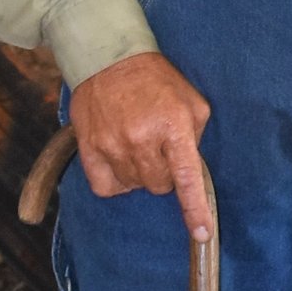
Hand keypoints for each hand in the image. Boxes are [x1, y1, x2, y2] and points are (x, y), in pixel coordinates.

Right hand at [70, 48, 214, 234]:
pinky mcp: (89, 148)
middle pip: (159, 186)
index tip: (202, 233)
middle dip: (166, 174)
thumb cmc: (156, 80)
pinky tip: (121, 159)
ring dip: (141, 174)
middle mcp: (142, 138)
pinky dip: (117, 180)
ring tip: (139, 146)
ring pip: (134, 186)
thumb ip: (196, 136)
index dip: (195, 210)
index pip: (187, 178)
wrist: (109, 57)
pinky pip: (106, 187)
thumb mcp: (191, 101)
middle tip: (161, 149)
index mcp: (173, 126)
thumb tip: (192, 168)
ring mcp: (113, 145)